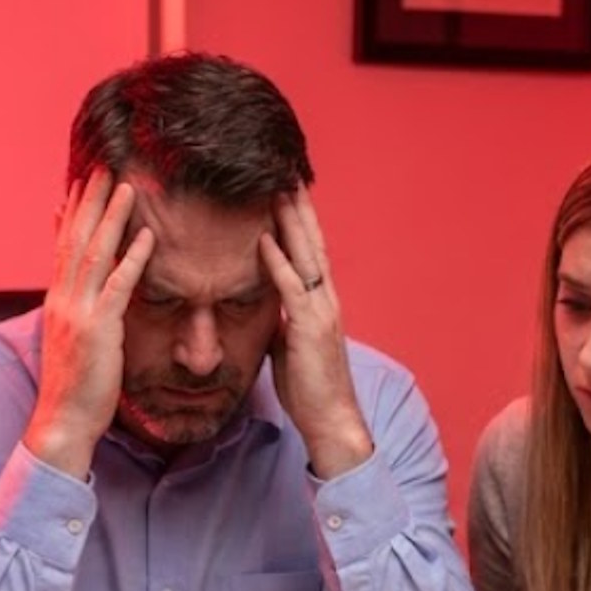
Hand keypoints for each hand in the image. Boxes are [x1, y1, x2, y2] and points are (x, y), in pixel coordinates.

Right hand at [22, 167, 154, 477]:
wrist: (62, 422)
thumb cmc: (75, 387)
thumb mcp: (73, 340)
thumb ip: (80, 310)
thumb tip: (86, 290)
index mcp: (58, 300)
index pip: (64, 244)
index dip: (75, 211)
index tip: (84, 180)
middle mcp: (63, 299)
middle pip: (76, 238)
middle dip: (91, 200)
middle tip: (103, 165)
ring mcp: (79, 313)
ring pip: (95, 254)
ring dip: (112, 218)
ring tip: (127, 187)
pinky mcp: (98, 331)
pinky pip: (117, 288)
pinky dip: (132, 260)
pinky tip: (147, 237)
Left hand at [257, 184, 372, 478]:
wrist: (331, 420)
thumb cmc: (308, 387)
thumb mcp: (287, 345)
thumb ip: (278, 320)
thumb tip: (260, 306)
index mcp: (319, 301)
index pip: (308, 250)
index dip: (298, 219)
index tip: (285, 189)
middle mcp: (325, 298)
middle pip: (311, 242)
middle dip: (298, 206)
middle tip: (285, 170)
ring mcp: (321, 311)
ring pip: (306, 256)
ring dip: (290, 221)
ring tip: (277, 188)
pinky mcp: (310, 328)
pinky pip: (292, 288)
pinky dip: (278, 262)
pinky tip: (265, 239)